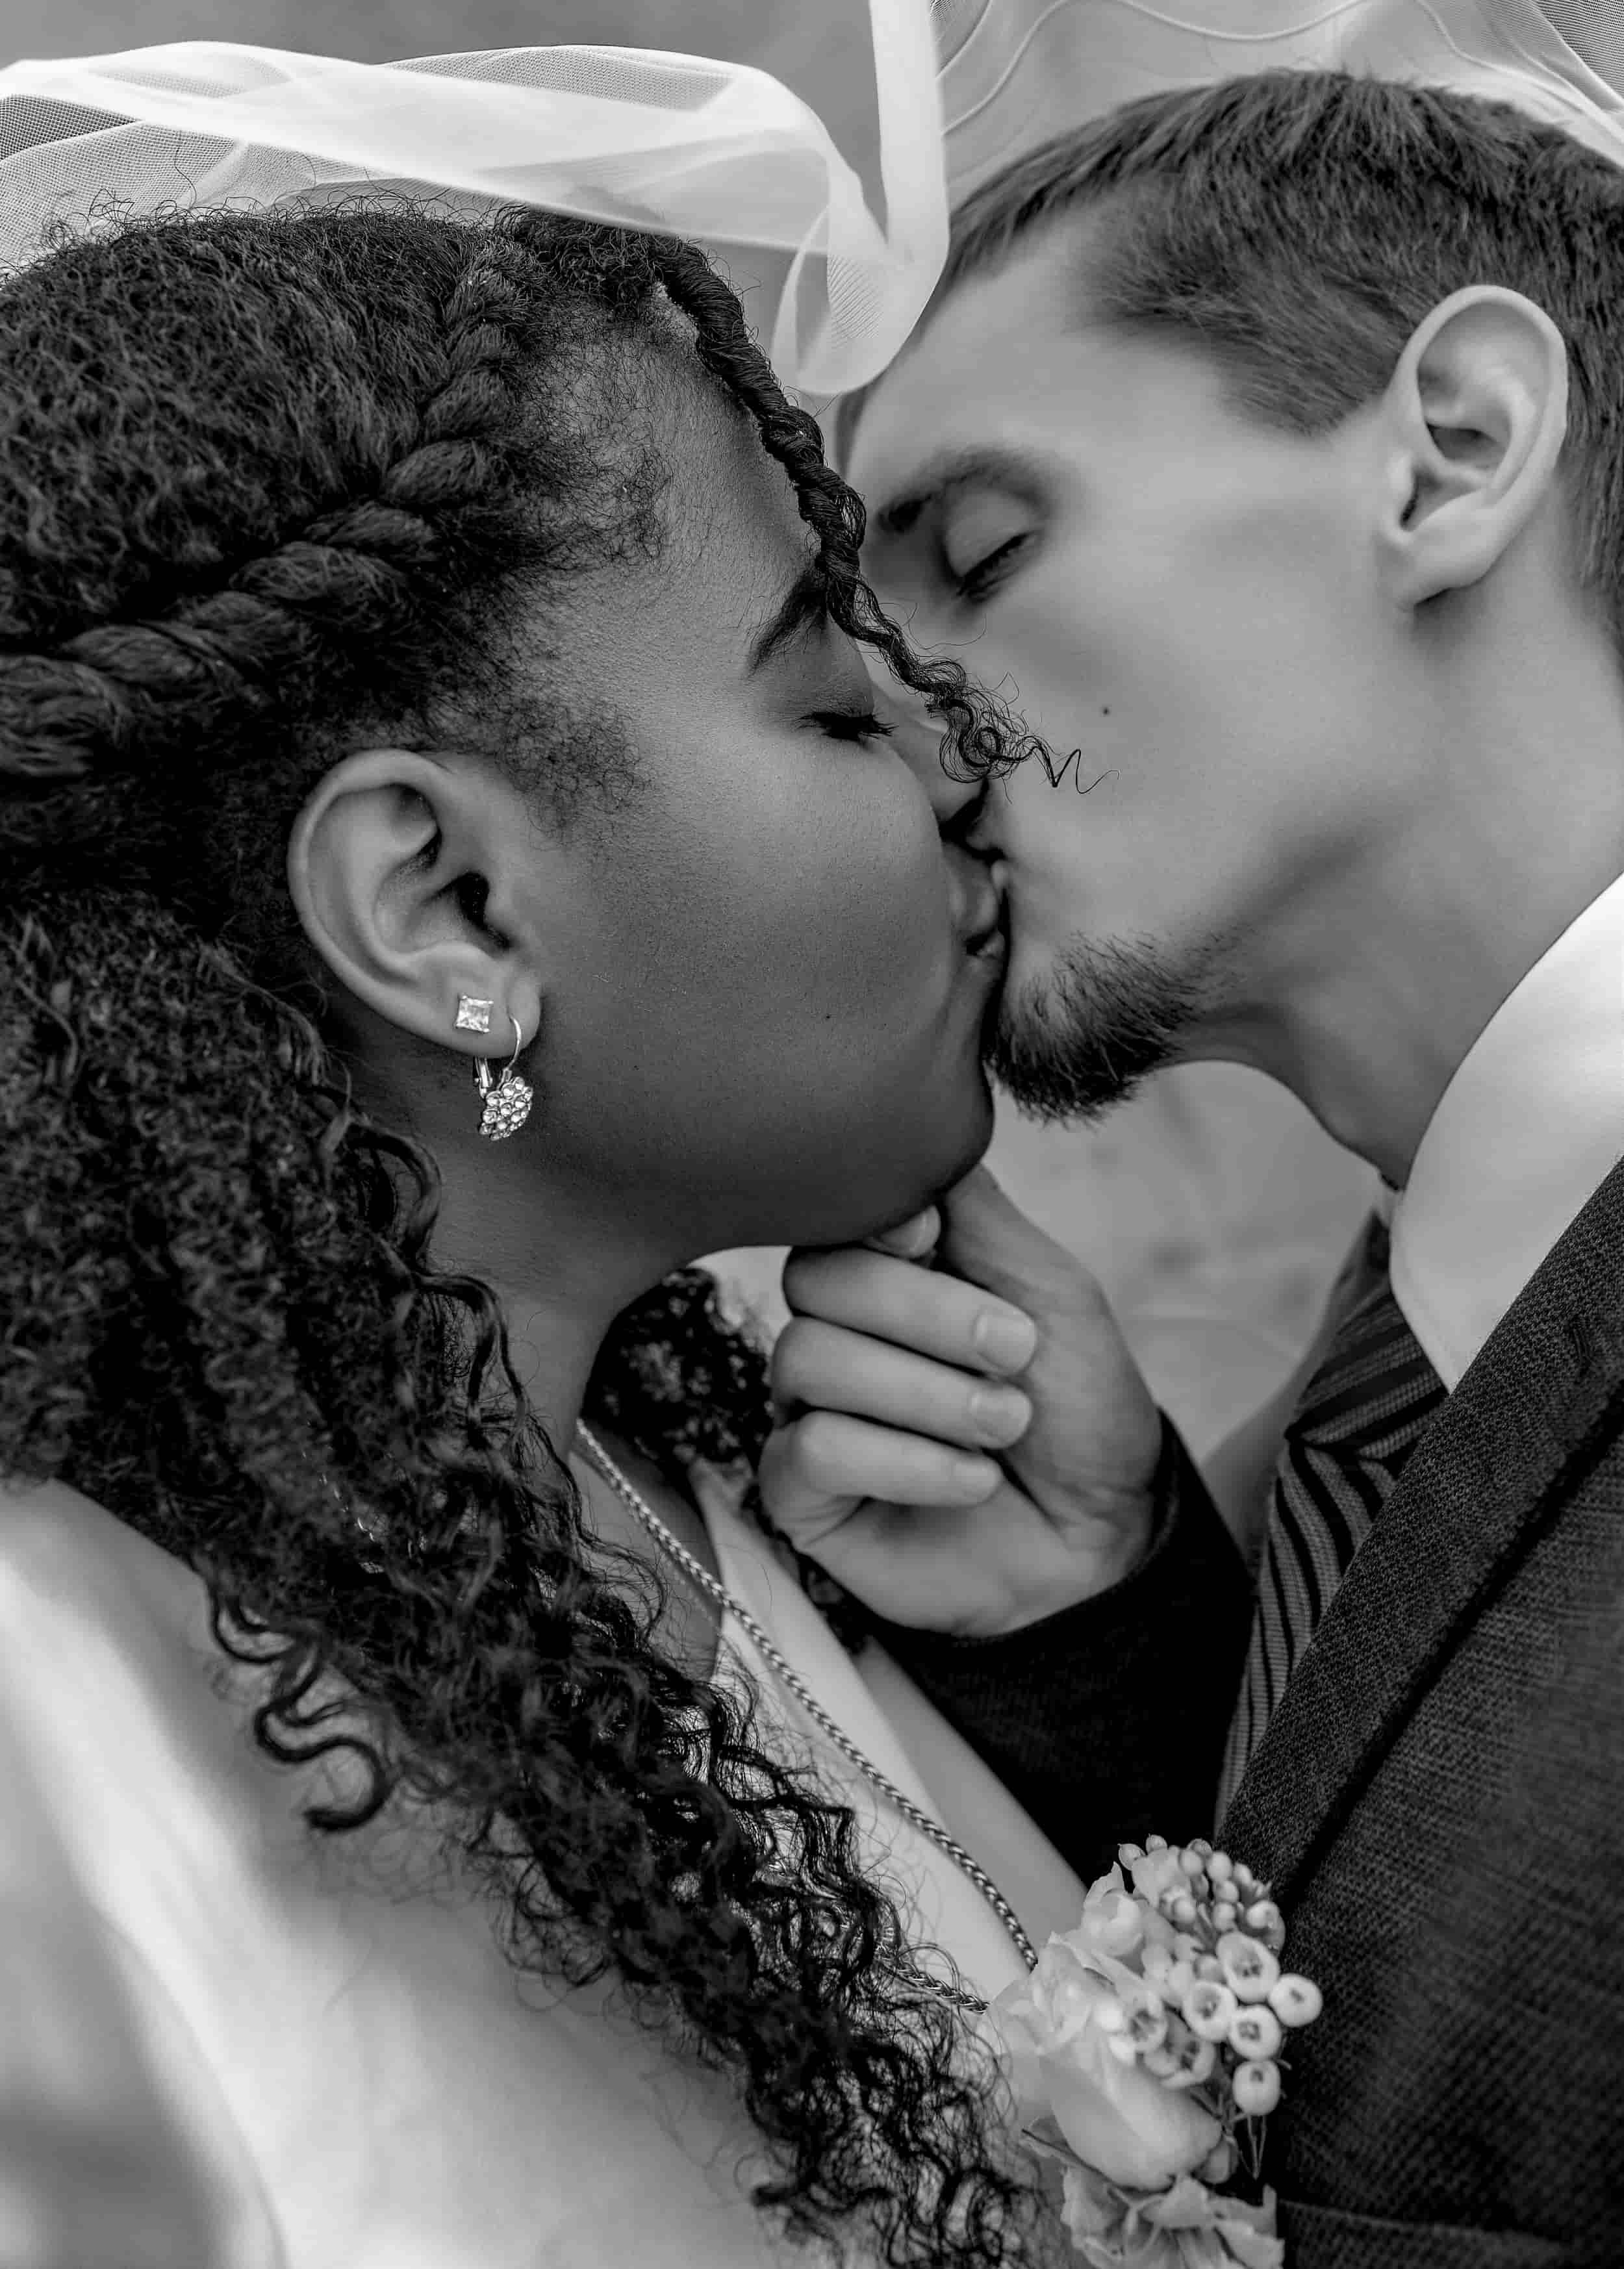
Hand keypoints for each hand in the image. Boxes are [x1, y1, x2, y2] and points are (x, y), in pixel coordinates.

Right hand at [758, 1165, 1163, 1636]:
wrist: (1106, 1537)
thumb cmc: (1080, 1410)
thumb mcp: (1052, 1290)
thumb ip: (975, 1210)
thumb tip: (910, 1125)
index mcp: (889, 1270)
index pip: (838, 1213)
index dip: (885, 1224)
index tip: (942, 1245)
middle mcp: (837, 1330)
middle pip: (815, 1278)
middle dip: (927, 1314)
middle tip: (1016, 1351)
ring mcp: (811, 1409)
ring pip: (808, 1358)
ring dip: (927, 1394)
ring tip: (1004, 1425)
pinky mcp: (801, 1493)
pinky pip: (811, 1449)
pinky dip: (905, 1460)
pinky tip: (972, 1480)